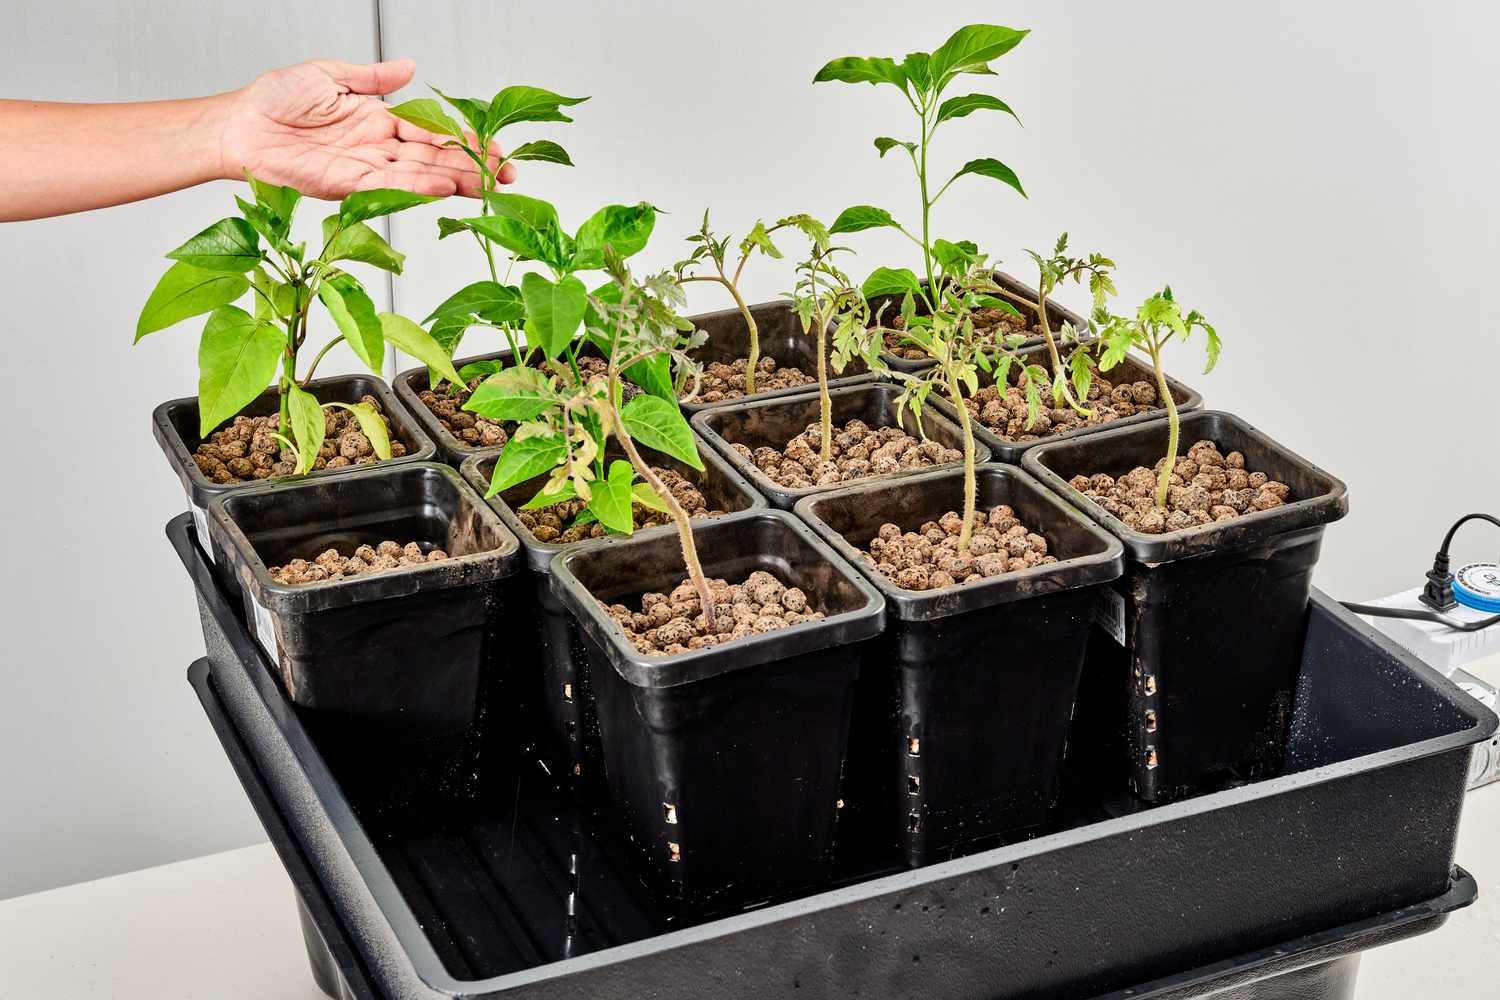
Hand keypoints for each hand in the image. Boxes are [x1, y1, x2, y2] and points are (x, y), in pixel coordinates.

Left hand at [217, 58, 516, 198]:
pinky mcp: (347, 186)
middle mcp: (378, 148)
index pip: (432, 132)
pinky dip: (416, 190)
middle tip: (504, 174)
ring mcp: (366, 169)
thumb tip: (410, 68)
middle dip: (471, 167)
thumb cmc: (276, 99)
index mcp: (379, 120)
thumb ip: (374, 77)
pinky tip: (442, 189)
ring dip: (453, 182)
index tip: (492, 148)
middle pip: (434, 159)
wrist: (240, 125)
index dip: (463, 140)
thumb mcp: (331, 74)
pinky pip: (388, 188)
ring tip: (485, 185)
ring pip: (419, 177)